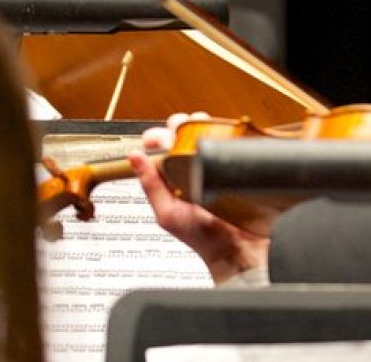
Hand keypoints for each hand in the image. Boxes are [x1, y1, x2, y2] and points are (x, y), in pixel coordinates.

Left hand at [130, 112, 268, 283]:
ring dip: (204, 126)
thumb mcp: (167, 213)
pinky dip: (227, 135)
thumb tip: (134, 158)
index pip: (158, 146)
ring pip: (207, 131)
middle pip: (182, 132)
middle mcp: (191, 167)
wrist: (236, 246)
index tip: (158, 140)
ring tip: (204, 134)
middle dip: (180, 125)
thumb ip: (150, 185)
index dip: (156, 137)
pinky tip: (225, 138)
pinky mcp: (235, 164)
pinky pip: (230, 142)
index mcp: (170, 176)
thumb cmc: (203, 236)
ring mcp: (214, 163)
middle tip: (182, 134)